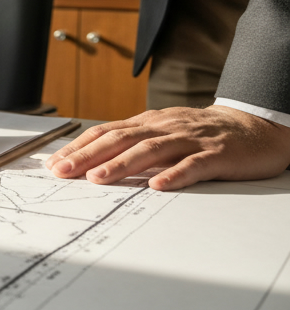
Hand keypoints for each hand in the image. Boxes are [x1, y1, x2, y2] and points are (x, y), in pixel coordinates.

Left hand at [45, 105, 289, 190]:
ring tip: (97, 178)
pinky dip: (174, 175)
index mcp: (149, 123)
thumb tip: (88, 161)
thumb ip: (131, 144)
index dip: (79, 147)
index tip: (54, 164)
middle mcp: (165, 128)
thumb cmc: (200, 134)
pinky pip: (193, 165)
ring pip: (151, 150)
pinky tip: (158, 186)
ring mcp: (191, 141)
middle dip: (88, 155)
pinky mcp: (216, 156)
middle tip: (63, 171)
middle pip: (121, 139)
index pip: (106, 132)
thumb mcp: (162, 132)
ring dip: (122, 164)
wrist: (254, 126)